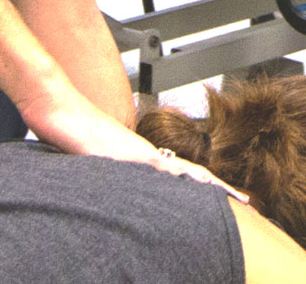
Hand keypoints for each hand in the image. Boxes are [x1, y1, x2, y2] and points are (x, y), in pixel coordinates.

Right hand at [30, 104, 247, 202]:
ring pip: (183, 171)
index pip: (181, 174)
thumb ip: (115, 170)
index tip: (229, 197)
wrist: (58, 105)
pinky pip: (160, 168)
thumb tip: (123, 186)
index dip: (206, 186)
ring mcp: (139, 153)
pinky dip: (180, 178)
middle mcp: (146, 154)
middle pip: (191, 173)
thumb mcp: (98, 159)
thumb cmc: (74, 130)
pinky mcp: (128, 154)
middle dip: (219, 188)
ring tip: (236, 197)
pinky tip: (195, 185)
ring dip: (209, 185)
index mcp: (143, 157)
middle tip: (247, 201)